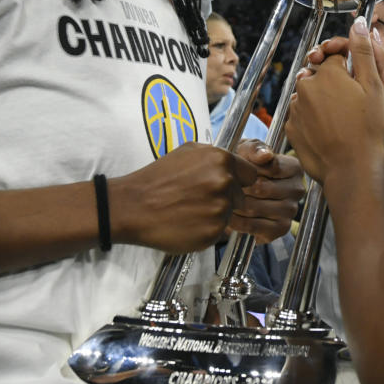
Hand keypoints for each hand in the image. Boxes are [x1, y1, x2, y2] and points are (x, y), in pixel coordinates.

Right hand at [111, 143, 255, 253]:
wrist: (133, 206)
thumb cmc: (157, 178)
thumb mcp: (187, 152)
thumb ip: (214, 156)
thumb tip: (234, 162)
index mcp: (221, 160)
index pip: (250, 174)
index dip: (239, 181)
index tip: (227, 186)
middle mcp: (225, 183)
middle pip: (241, 196)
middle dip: (226, 198)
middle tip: (200, 199)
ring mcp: (220, 209)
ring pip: (230, 214)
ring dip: (215, 214)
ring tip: (190, 211)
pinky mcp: (213, 232)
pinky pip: (218, 231)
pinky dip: (207, 229)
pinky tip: (187, 223)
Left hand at [230, 139, 305, 242]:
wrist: (238, 188)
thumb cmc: (245, 164)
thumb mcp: (247, 150)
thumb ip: (254, 148)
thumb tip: (266, 155)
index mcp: (294, 167)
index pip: (271, 168)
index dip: (249, 168)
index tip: (237, 167)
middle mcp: (297, 189)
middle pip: (261, 189)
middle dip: (238, 187)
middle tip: (224, 185)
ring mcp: (291, 211)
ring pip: (254, 208)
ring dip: (234, 204)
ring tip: (223, 198)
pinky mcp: (280, 229)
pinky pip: (253, 226)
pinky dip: (236, 221)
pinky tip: (229, 214)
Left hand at [303, 24, 383, 199]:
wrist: (353, 169)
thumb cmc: (369, 130)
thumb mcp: (374, 86)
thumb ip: (363, 51)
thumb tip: (357, 23)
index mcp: (327, 73)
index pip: (335, 56)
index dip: (349, 65)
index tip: (358, 79)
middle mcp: (305, 87)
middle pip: (319, 74)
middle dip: (333, 82)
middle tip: (353, 103)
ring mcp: (296, 109)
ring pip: (309, 95)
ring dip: (322, 101)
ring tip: (343, 119)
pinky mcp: (291, 129)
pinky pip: (301, 116)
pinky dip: (313, 119)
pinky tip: (330, 131)